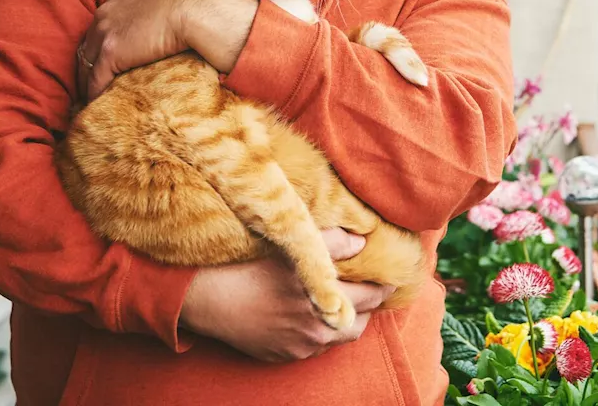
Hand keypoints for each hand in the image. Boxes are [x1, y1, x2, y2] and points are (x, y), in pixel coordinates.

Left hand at [77, 0, 257, 100]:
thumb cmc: (191, 0)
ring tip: (95, 97)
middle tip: (96, 81)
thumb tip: (171, 13)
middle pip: (89, 43)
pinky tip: (99, 105)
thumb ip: (157, 2)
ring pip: (86, 63)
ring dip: (88, 81)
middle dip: (90, 63)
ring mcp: (104, 31)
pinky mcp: (110, 52)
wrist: (194, 7)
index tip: (109, 57)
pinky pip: (95, 80)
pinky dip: (95, 93)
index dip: (103, 42)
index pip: (101, 24)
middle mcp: (105, 12)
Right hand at [179, 228, 396, 361]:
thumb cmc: (250, 266)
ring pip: (336, 339)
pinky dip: (317, 333)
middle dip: (366, 309)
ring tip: (338, 303)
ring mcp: (300, 348)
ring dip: (341, 322)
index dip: (383, 286)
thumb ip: (333, 242)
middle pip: (359, 325)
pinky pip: (312, 348)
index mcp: (324, 300)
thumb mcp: (292, 247)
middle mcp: (316, 330)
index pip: (372, 297)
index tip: (388, 278)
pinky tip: (308, 316)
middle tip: (365, 292)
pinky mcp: (283, 356)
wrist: (209, 298)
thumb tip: (362, 243)